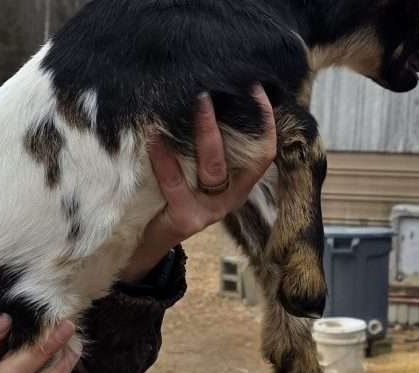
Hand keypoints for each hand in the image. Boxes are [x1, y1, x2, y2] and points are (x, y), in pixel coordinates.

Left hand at [119, 84, 276, 282]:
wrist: (152, 239)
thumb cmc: (177, 196)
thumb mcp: (198, 173)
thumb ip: (208, 147)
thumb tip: (209, 98)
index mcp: (240, 184)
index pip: (265, 152)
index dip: (266, 121)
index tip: (255, 87)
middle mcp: (231, 198)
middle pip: (241, 157)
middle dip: (225, 122)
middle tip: (207, 91)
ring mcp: (210, 211)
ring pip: (212, 169)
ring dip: (202, 133)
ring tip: (187, 103)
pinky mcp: (186, 219)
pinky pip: (175, 183)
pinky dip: (164, 157)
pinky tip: (154, 137)